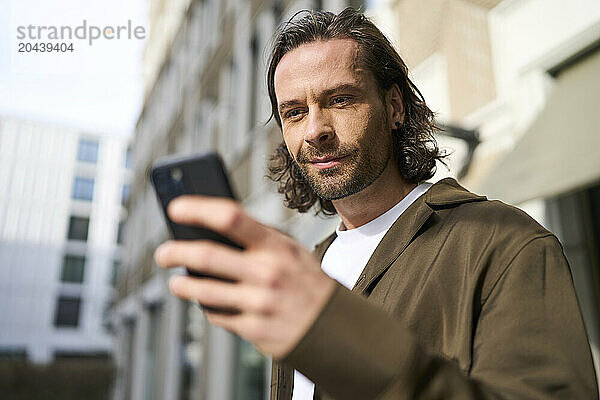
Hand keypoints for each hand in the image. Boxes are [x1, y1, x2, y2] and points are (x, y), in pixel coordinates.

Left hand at [154, 195, 335, 358]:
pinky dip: (206, 308)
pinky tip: (205, 302)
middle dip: (175, 252)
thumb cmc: (306, 281)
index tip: (175, 208)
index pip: (231, 218)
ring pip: (203, 291)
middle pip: (207, 256)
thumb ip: (258, 239)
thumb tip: (211, 227)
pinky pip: (216, 316)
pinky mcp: (254, 330)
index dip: (198, 209)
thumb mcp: (292, 251)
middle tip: (163, 253)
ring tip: (176, 282)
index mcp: (276, 246)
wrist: (336, 327)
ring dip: (181, 285)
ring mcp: (260, 303)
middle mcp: (268, 273)